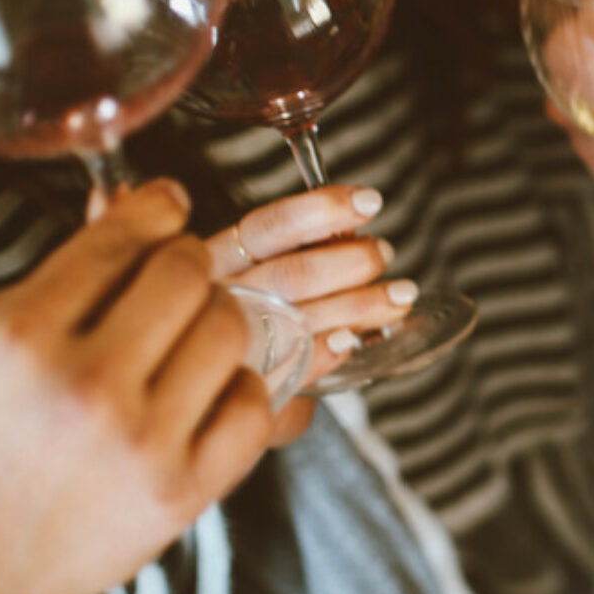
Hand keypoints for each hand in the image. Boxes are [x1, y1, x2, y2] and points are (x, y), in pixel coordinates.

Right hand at [0, 182, 272, 593]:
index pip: (118, 240)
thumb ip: (54, 276)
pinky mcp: (184, 490)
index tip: (171, 206)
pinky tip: (209, 391)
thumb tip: (129, 198)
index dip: (157, 210)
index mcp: (19, 337)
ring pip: (230, 328)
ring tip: (192, 334)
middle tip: (180, 278)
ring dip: (220, 320)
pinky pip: (254, 401)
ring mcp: (140, 440)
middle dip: (187, 265)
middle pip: (186, 274)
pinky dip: (241, 388)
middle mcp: (82, 384)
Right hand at [206, 185, 404, 441]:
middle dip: (351, 261)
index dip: (319, 211)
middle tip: (384, 253)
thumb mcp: (251, 269)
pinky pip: (293, 367)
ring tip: (400, 294)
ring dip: (359, 304)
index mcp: (215, 260)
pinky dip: (328, 350)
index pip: (266, 228)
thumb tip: (352, 226)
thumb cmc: (235, 314)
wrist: (193, 392)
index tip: (369, 201)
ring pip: (299, 318)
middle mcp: (218, 300)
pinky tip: (353, 340)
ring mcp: (231, 346)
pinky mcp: (245, 386)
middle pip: (291, 274)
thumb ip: (294, 246)